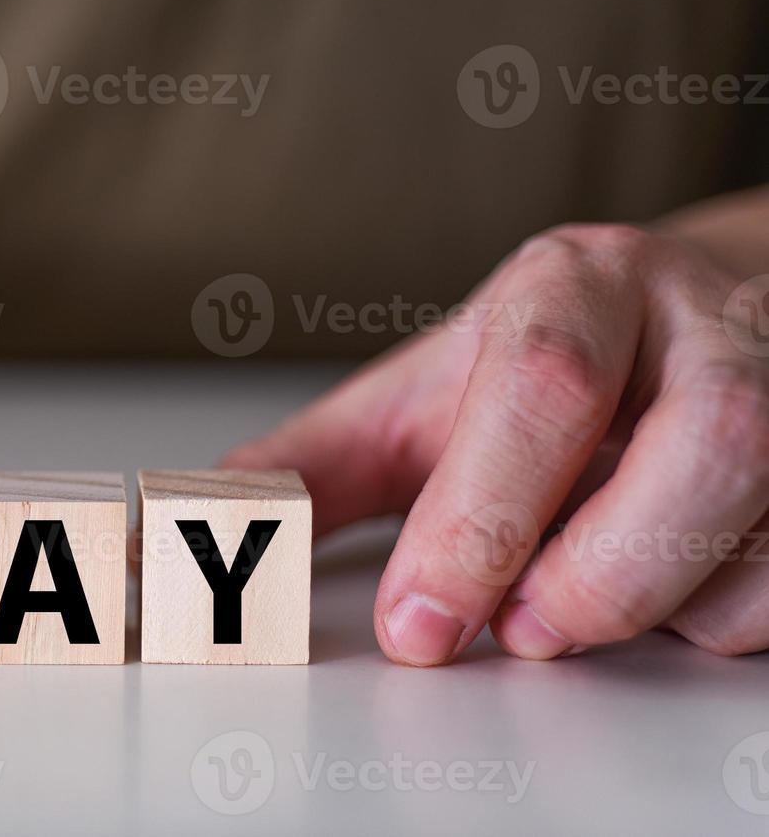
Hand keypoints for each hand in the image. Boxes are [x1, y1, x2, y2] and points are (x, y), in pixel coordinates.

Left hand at [224, 223, 768, 663]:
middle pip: (704, 437)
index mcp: (573, 285)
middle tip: (514, 630)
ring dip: (659, 598)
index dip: (481, 515)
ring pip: (766, 506)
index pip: (543, 383)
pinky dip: (721, 616)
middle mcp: (697, 320)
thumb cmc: (519, 376)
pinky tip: (651, 599)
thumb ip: (314, 465)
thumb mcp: (409, 403)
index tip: (420, 623)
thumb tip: (204, 518)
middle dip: (596, 569)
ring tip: (561, 615)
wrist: (653, 335)